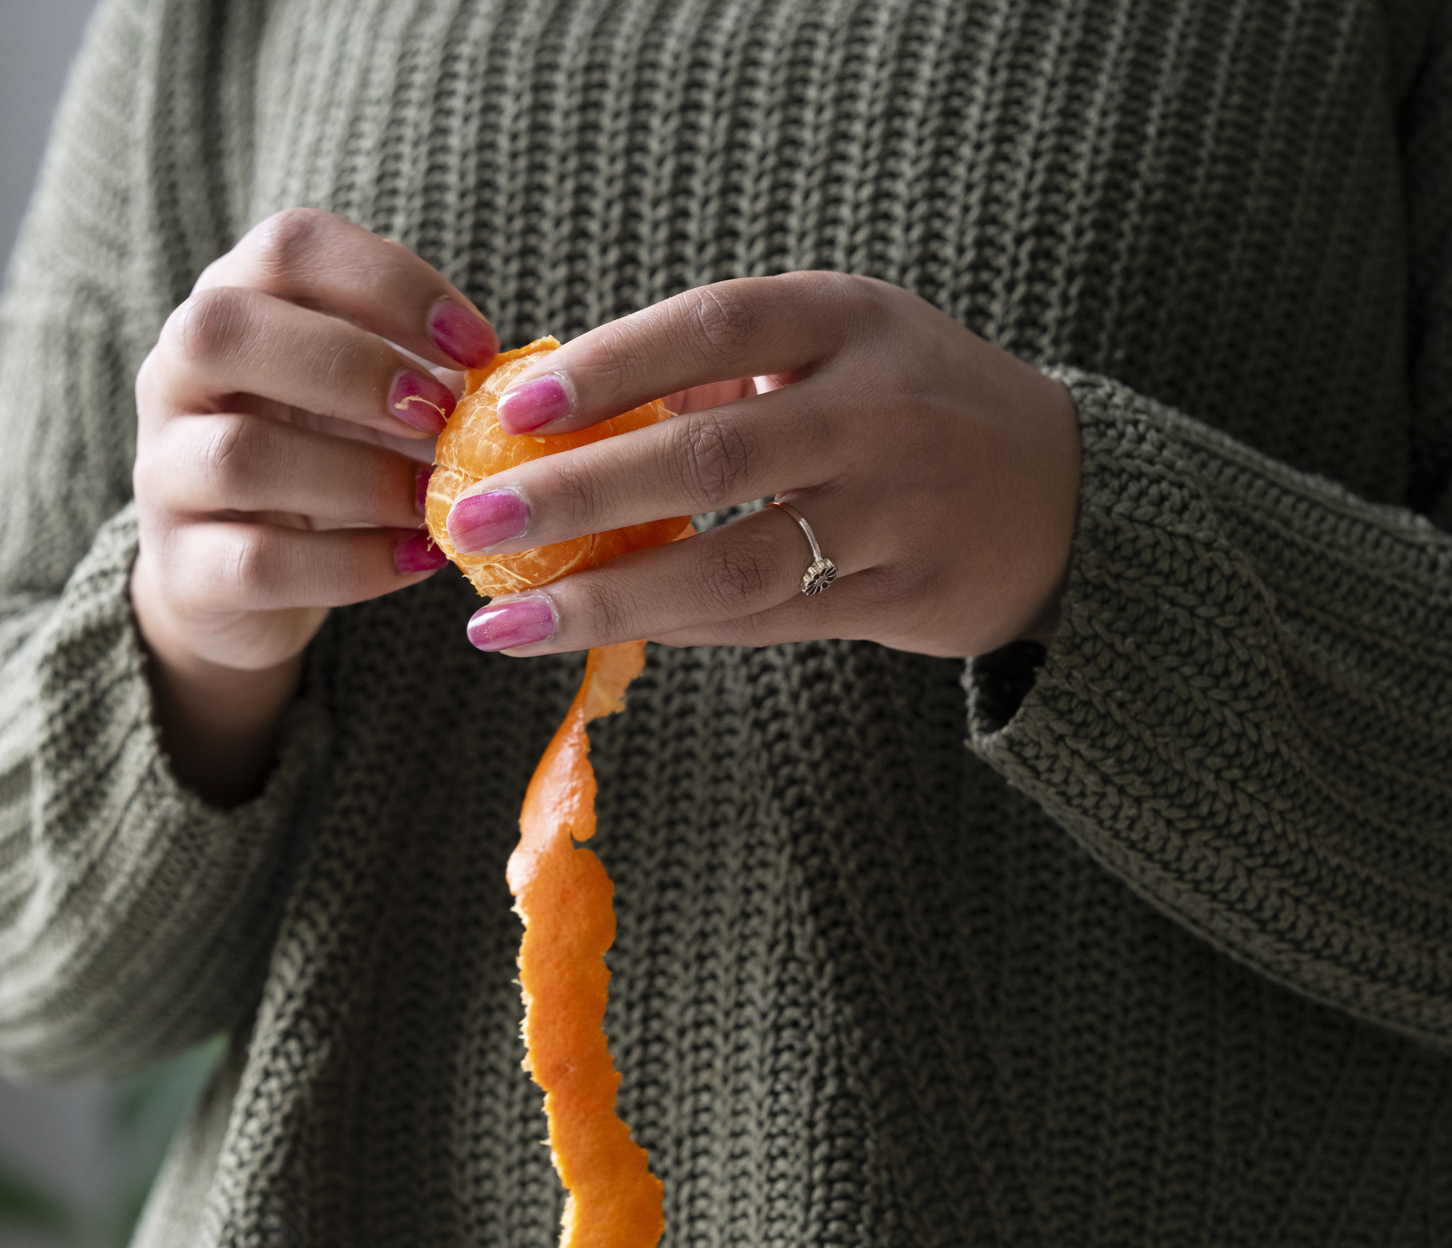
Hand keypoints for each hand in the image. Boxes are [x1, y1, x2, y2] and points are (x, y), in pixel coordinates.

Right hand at [131, 208, 497, 801]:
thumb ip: (424, 375)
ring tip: (435, 501)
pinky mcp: (181, 569)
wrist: (237, 585)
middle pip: (223, 331)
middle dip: (352, 368)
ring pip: (239, 454)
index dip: (388, 282)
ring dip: (360, 478)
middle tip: (440, 416)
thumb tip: (525, 384)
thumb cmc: (325, 462)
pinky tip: (416, 561)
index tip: (477, 343)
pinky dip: (352, 565)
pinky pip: (256, 562)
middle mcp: (174, 376)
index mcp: (233, 305)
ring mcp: (163, 473)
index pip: (288, 247)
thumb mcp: (366, 401)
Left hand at [439, 273, 1081, 659]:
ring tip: (503, 623)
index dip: (610, 364)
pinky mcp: (901, 596)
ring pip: (732, 566)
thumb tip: (548, 410)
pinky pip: (765, 621)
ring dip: (607, 600)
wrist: (1066, 492)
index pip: (714, 327)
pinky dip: (673, 629)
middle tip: (471, 519)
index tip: (512, 404)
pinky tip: (588, 637)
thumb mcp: (836, 346)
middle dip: (576, 493)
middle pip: (710, 455)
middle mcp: (878, 410)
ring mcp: (895, 511)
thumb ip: (717, 372)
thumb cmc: (906, 402)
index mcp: (848, 320)